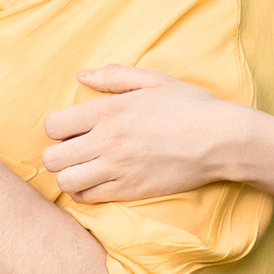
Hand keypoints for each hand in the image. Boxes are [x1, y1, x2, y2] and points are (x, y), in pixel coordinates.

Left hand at [42, 63, 250, 202]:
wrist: (221, 140)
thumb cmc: (189, 105)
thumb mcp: (153, 80)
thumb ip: (113, 76)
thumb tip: (81, 75)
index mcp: (109, 111)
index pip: (53, 125)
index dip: (56, 128)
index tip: (72, 129)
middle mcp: (108, 142)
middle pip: (52, 158)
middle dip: (57, 154)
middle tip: (74, 151)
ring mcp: (119, 169)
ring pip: (67, 181)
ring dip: (69, 175)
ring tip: (83, 168)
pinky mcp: (131, 191)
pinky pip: (89, 198)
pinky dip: (85, 192)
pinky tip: (98, 181)